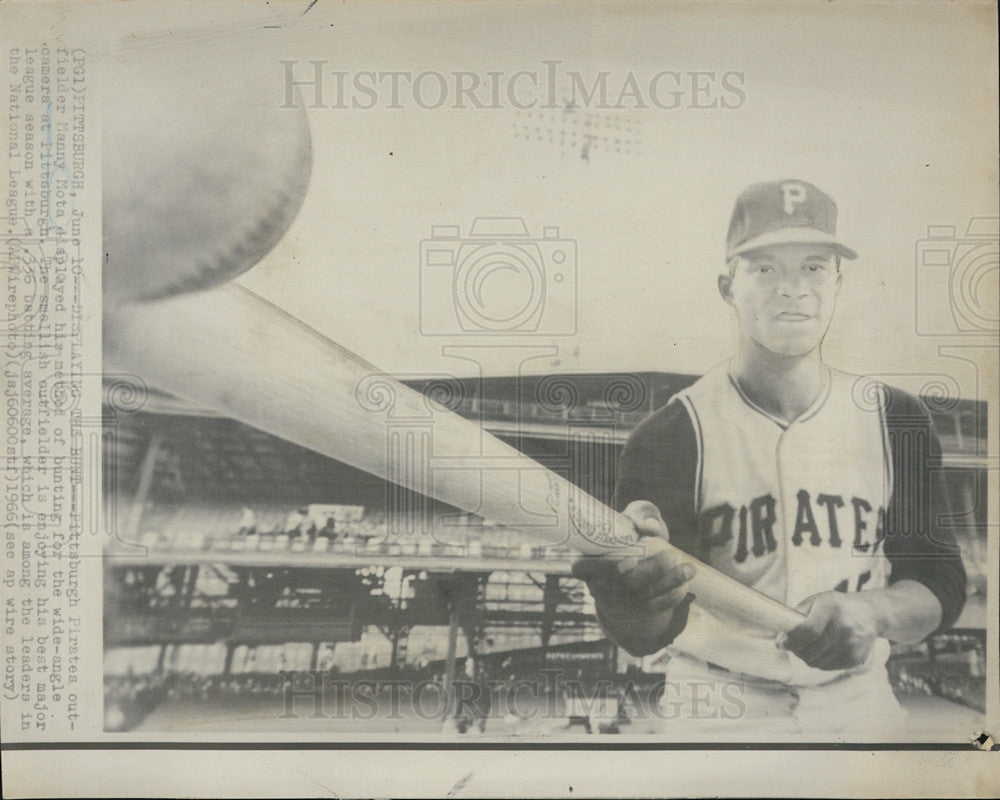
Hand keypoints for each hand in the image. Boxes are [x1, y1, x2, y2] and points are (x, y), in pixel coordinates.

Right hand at [571, 501, 694, 655]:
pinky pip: (655, 607)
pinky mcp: (634, 613)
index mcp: (585, 561)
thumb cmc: (630, 536)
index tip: (631, 559)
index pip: (584, 568)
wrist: (634, 565)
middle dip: (650, 571)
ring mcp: (617, 603)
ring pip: (643, 596)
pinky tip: (686, 583)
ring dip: (669, 582)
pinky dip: (673, 595)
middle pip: (623, 583)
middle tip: (672, 555)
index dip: (605, 567)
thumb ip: (640, 513)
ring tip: (689, 568)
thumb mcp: (632, 520)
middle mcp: (597, 585)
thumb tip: (648, 526)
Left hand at [783, 591, 881, 669]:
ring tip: (806, 647)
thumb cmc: (836, 606)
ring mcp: (851, 645)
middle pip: (810, 651)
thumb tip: (780, 640)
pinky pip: (828, 667)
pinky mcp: (855, 659)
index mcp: (831, 609)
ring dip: (806, 657)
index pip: (807, 631)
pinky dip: (819, 661)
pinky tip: (821, 650)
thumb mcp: (816, 601)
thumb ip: (797, 616)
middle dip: (796, 651)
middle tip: (792, 645)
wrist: (870, 614)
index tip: (782, 643)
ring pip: (817, 662)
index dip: (791, 641)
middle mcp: (844, 628)